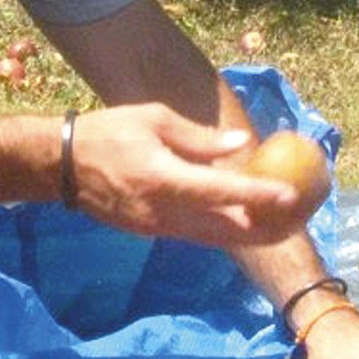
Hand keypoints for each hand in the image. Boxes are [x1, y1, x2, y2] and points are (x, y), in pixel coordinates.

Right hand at [68, 103, 307, 245]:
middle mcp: (163, 212)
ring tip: (281, 224)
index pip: (222, 191)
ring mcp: (156, 228)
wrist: (60, 167)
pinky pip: (196, 234)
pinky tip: (244, 221)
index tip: (291, 195)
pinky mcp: (151, 232)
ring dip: (247, 234)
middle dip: (264, 228)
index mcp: (164, 179)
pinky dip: (223, 230)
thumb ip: (199, 139)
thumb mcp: (154, 120)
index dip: (259, 195)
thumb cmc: (108, 132)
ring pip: (213, 238)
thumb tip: (241, 146)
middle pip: (225, 229)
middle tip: (298, 218)